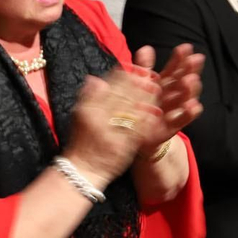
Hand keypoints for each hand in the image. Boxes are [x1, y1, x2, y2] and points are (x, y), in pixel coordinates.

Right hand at [63, 67, 161, 185]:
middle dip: (137, 83)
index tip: (134, 68)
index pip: (109, 87)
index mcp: (89, 108)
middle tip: (151, 74)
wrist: (84, 169)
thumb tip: (95, 79)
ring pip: (132, 109)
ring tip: (156, 88)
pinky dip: (147, 119)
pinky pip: (138, 129)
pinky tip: (157, 112)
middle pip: (122, 95)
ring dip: (145, 98)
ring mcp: (114, 131)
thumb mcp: (80, 116)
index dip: (123, 76)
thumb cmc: (83, 142)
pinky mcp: (125, 145)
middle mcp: (100, 117)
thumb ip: (90, 98)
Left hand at [128, 44, 204, 152]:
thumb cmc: (140, 106)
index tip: (186, 47)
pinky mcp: (172, 126)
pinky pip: (182, 119)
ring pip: (185, 98)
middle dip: (190, 70)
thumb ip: (144, 68)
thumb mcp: (140, 85)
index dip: (180, 58)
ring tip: (192, 79)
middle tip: (196, 59)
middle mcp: (172, 96)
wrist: (133, 134)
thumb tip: (146, 48)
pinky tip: (194, 105)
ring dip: (191, 89)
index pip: (174, 69)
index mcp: (164, 84)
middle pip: (183, 81)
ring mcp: (174, 110)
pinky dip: (189, 113)